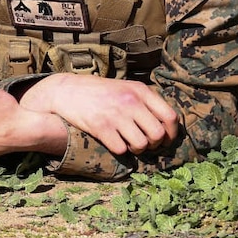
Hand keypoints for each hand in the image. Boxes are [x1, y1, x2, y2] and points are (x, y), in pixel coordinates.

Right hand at [19, 73, 180, 154]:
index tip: (165, 140)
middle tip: (144, 143)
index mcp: (140, 90)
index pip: (170, 117)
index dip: (172, 133)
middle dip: (154, 144)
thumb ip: (144, 101)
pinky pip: (121, 149)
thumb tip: (166, 124)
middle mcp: (130, 102)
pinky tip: (113, 142)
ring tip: (128, 143)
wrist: (65, 90)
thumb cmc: (98, 91)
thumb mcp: (124, 87)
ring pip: (141, 144)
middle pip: (158, 134)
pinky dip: (120, 150)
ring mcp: (116, 115)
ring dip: (137, 149)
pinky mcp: (100, 127)